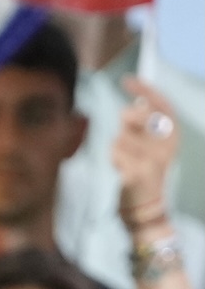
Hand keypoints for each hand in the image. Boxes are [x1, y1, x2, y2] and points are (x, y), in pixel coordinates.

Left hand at [114, 77, 176, 228]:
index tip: (127, 81)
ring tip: (127, 161)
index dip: (145, 89)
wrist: (146, 208)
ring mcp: (152, 160)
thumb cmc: (145, 172)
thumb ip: (146, 125)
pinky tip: (122, 170)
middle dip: (126, 122)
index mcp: (173, 136)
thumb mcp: (152, 146)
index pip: (161, 104)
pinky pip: (114, 152)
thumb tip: (136, 102)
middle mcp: (166, 146)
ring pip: (119, 136)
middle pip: (135, 116)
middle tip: (128, 137)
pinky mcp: (136, 173)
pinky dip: (113, 159)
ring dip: (117, 147)